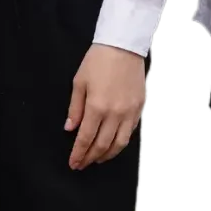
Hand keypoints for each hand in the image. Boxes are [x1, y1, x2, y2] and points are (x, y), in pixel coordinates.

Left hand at [65, 44, 146, 169]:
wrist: (123, 46)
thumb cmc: (98, 60)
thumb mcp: (79, 82)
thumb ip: (74, 109)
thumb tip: (70, 128)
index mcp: (96, 107)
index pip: (85, 139)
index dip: (78, 154)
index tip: (73, 163)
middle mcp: (115, 113)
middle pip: (102, 145)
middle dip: (90, 158)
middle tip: (82, 164)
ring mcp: (129, 112)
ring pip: (119, 144)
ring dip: (107, 155)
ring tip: (97, 159)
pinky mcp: (140, 108)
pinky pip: (130, 132)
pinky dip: (121, 142)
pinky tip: (113, 144)